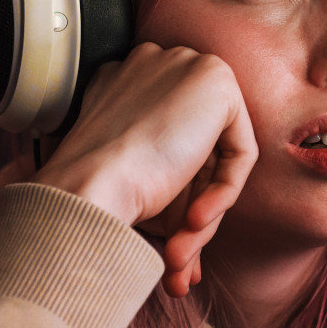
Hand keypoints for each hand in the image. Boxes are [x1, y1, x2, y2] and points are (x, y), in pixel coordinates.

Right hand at [32, 42, 256, 296]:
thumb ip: (168, 193)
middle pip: (196, 152)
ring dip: (202, 216)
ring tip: (178, 258)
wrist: (88, 189)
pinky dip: (222, 195)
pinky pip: (238, 152)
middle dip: (192, 214)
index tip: (168, 245)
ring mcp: (183, 66)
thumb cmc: (98, 196)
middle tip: (177, 261)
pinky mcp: (215, 81)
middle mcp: (153, 66)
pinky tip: (193, 223)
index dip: (176, 198)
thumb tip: (192, 241)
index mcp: (122, 84)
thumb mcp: (136, 187)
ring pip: (215, 159)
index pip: (169, 143)